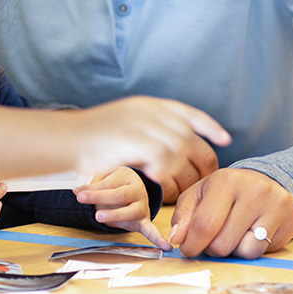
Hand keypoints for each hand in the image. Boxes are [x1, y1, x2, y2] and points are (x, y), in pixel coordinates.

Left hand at [73, 167, 170, 249]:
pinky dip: (158, 239)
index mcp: (127, 176)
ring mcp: (143, 206)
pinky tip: (165, 246)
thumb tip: (77, 192)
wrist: (134, 187)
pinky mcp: (144, 220)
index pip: (109, 183)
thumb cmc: (116, 183)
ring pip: (130, 211)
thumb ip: (92, 185)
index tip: (78, 193)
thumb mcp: (105, 178)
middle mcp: (138, 190)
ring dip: (114, 215)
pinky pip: (152, 230)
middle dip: (99, 197)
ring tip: (98, 217)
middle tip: (82, 198)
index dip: (93, 188)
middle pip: (118, 195)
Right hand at [82, 96, 228, 197]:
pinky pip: (164, 162)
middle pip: (190, 136)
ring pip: (179, 151)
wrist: (67, 138)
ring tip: (174, 188)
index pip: (189, 113)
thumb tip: (175, 143)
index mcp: (149, 105)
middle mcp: (150, 112)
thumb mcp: (126, 122)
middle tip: (203, 180)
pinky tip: (155, 180)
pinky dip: (164, 174)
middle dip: (202, 160)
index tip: (225, 139)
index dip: (209, 126)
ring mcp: (143, 125)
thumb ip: (150, 128)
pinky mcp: (137, 141)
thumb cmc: (92, 137)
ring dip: (181, 173)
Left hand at [170, 168, 292, 258]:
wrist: (267, 181)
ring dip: (233, 251)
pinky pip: (264, 251)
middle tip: (212, 241)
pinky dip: (251, 249)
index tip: (187, 250)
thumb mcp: (200, 194)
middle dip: (211, 249)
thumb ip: (183, 215)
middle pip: (223, 243)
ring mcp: (276, 204)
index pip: (204, 224)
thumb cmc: (227, 191)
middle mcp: (254, 190)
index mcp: (226, 180)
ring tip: (232, 235)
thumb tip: (176, 239)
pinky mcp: (292, 218)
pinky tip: (250, 234)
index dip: (192, 244)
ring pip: (245, 251)